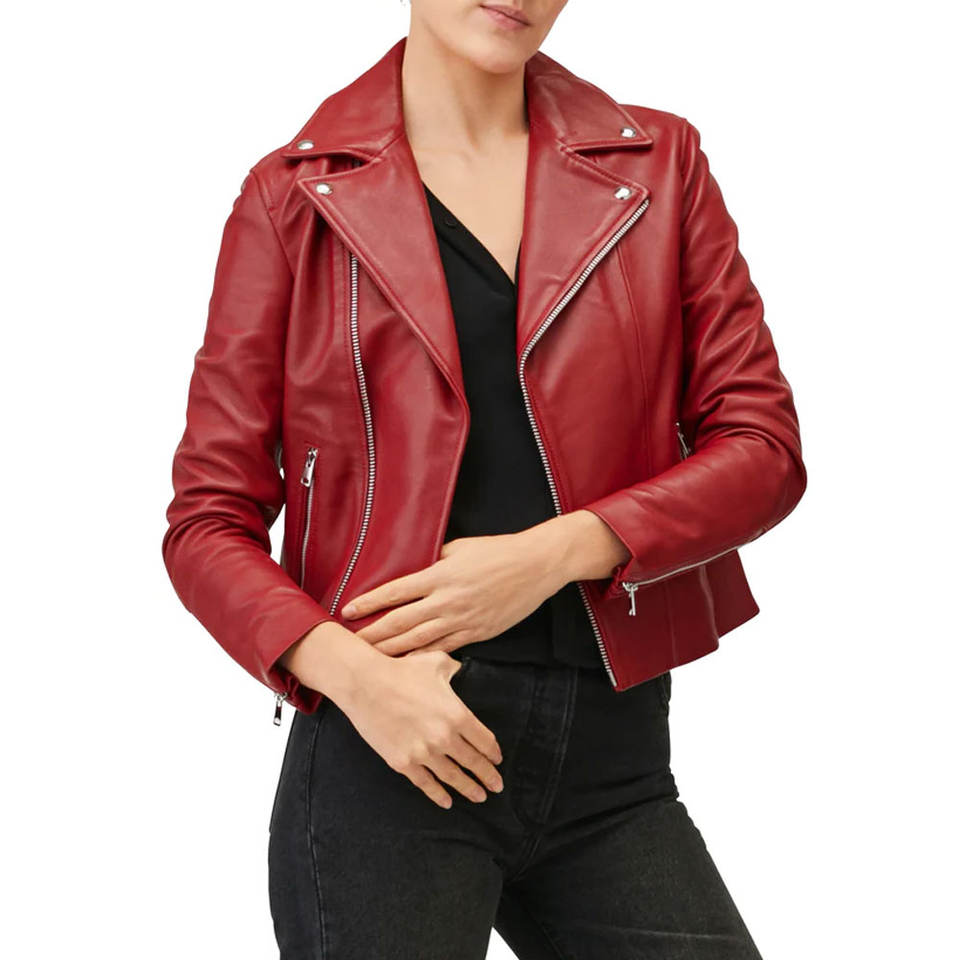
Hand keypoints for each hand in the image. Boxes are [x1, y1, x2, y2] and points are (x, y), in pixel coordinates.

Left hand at [340, 527, 569, 655]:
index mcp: (440, 575)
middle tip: (349, 645)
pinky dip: (422, 657)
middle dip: (373, 635)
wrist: (536, 565)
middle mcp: (447, 601)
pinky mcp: (477, 633)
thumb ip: (434, 559)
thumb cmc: (498, 550)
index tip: (348, 611)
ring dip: (392, 651)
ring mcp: (462, 620)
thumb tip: (412, 566)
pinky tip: (406, 665)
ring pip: (418, 641)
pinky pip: (443, 649)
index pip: (395, 592)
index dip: (369, 603)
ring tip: (370, 660)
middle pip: (400, 622)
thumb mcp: (460, 547)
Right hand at [343, 649, 503, 808]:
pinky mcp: (403, 762)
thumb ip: (455, 669)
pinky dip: (438, 795)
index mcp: (457, 715)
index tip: (498, 761)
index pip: (485, 741)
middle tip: (497, 787)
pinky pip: (425, 784)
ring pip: (452, 777)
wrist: (365, 684)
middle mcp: (444, 738)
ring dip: (468, 789)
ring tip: (479, 797)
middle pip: (473, 763)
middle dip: (488, 777)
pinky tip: (447, 802)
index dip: (494, 754)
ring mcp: (423, 753)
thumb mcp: (436, 664)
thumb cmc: (402, 670)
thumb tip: (462, 670)